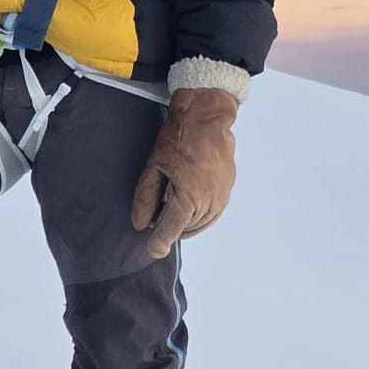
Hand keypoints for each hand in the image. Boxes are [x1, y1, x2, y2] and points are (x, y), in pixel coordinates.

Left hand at [131, 87, 238, 256]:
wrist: (207, 118)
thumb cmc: (179, 139)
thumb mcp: (154, 167)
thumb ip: (145, 198)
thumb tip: (140, 223)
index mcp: (189, 197)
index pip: (170, 231)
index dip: (158, 244)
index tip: (152, 250)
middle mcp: (208, 202)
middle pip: (184, 230)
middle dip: (168, 229)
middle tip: (155, 218)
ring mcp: (221, 197)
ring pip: (199, 225)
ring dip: (183, 225)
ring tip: (170, 212)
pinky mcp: (227, 191)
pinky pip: (212, 215)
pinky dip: (198, 218)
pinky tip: (188, 209)